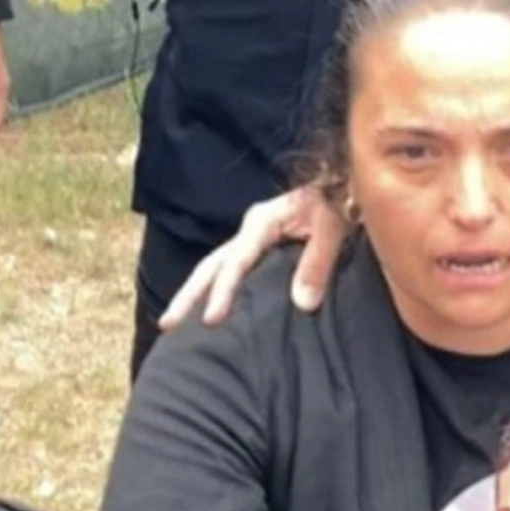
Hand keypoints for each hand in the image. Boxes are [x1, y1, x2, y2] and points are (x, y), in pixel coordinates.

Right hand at [158, 186, 344, 329]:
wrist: (342, 186)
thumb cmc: (338, 203)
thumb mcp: (332, 227)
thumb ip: (317, 262)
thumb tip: (302, 304)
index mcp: (261, 222)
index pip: (235, 262)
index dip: (222, 292)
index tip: (211, 320)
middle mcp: (249, 231)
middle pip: (210, 265)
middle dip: (187, 295)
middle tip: (167, 325)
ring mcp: (251, 240)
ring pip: (214, 268)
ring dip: (194, 295)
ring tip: (174, 325)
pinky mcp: (259, 249)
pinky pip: (230, 271)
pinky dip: (215, 291)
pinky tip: (207, 312)